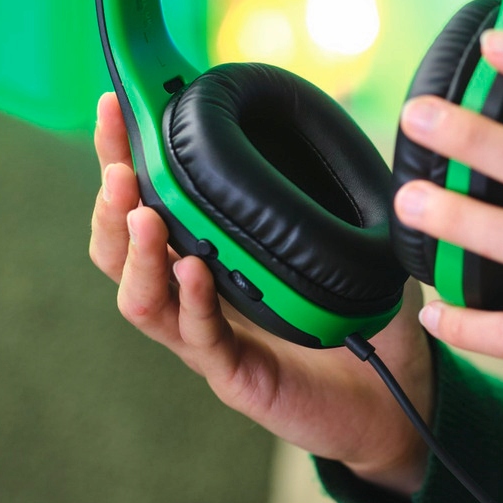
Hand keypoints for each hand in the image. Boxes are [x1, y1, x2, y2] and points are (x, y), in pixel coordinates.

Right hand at [88, 92, 431, 493]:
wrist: (391, 397)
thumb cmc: (360, 316)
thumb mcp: (342, 239)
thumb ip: (318, 188)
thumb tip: (310, 116)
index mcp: (206, 253)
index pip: (146, 199)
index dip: (120, 155)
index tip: (113, 105)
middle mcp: (192, 294)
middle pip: (119, 248)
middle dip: (111, 204)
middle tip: (119, 170)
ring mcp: (206, 338)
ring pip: (140, 298)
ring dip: (137, 255)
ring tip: (145, 217)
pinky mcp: (234, 376)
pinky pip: (199, 338)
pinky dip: (193, 302)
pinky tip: (193, 271)